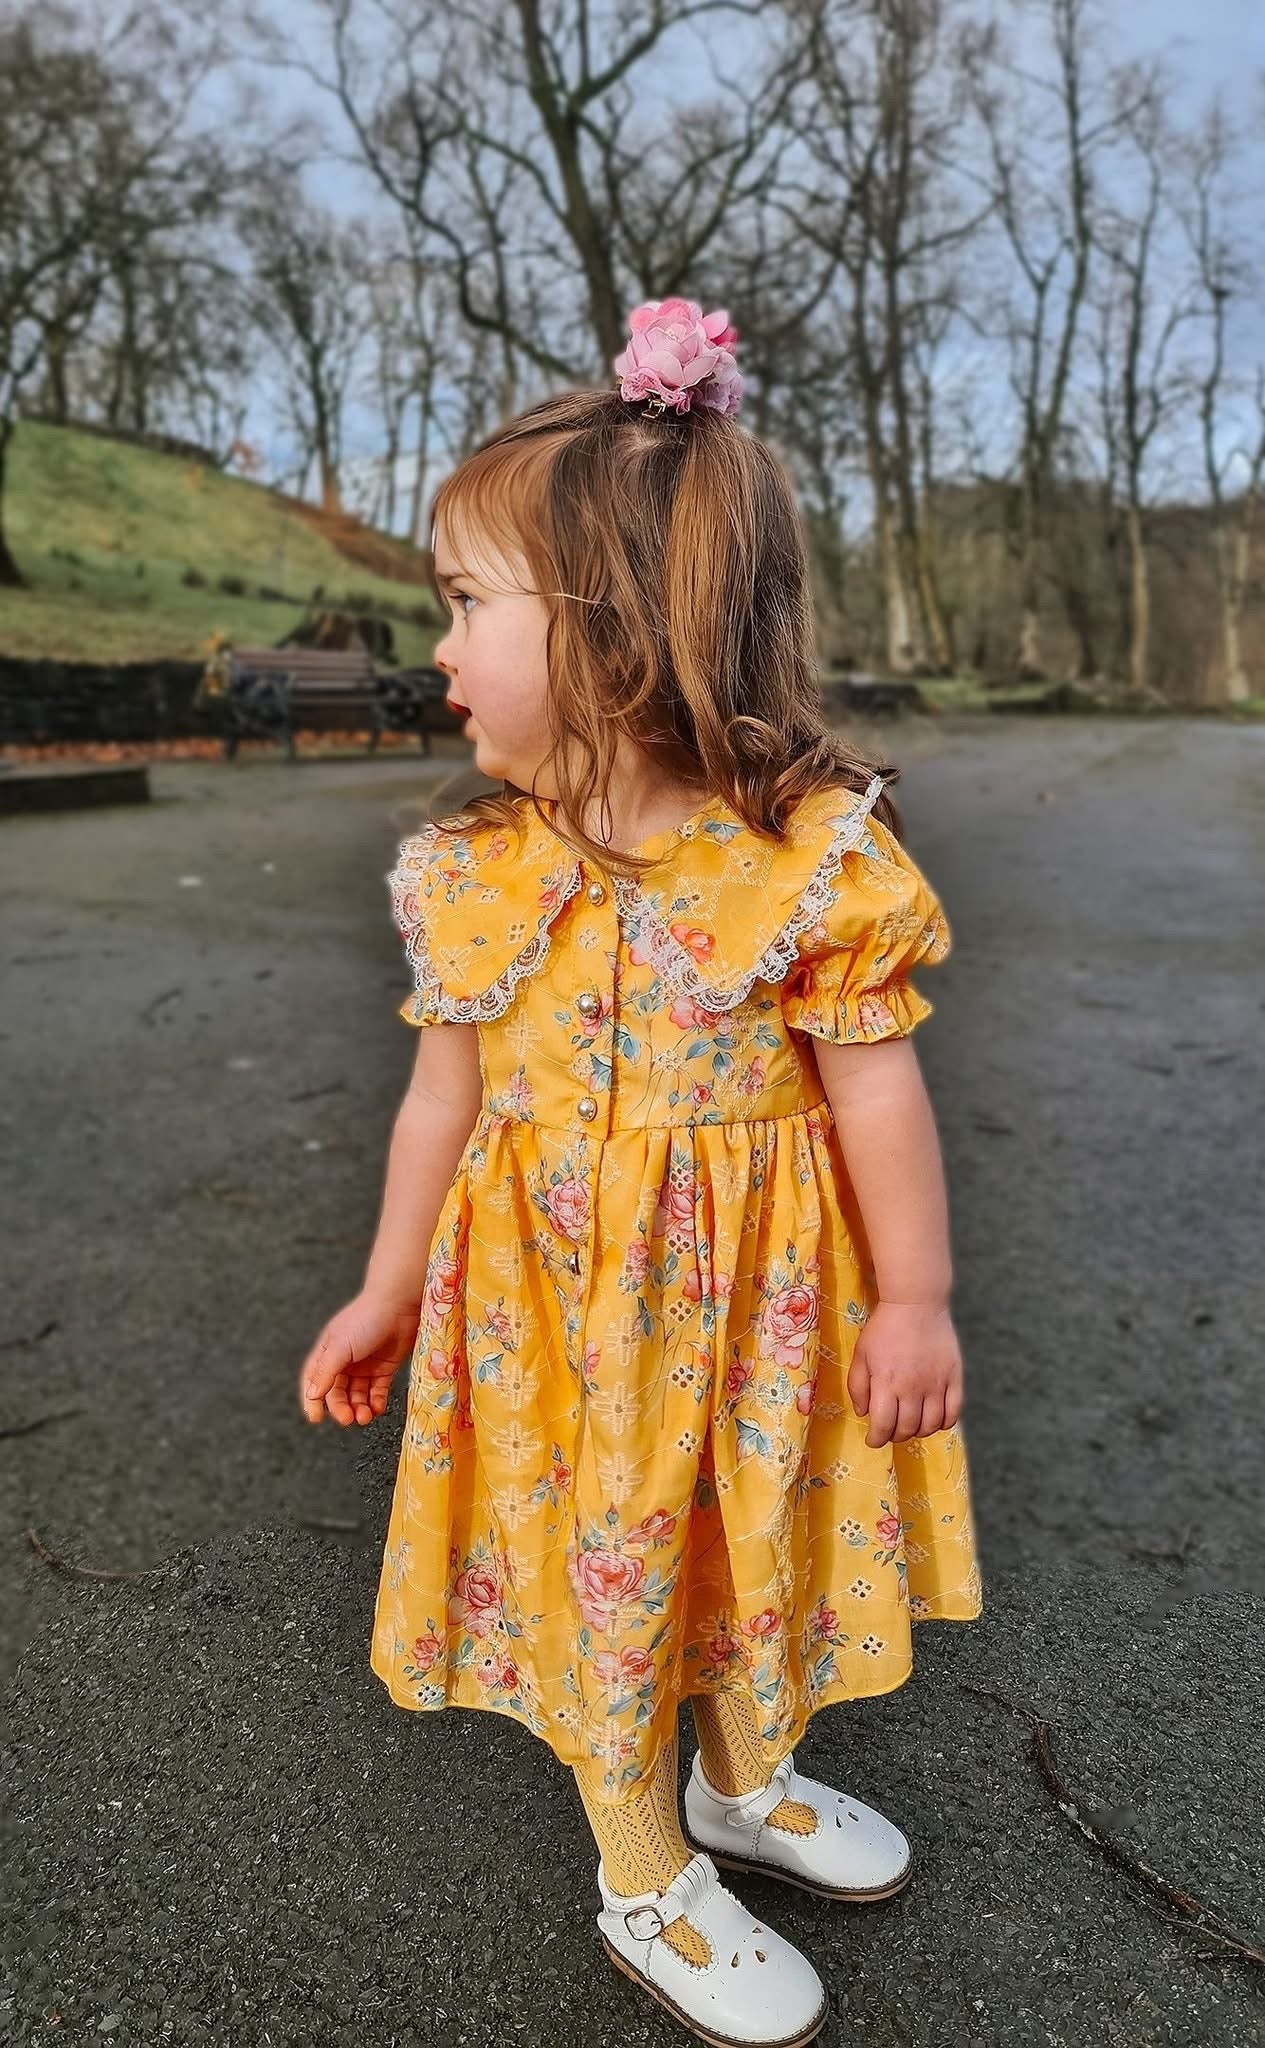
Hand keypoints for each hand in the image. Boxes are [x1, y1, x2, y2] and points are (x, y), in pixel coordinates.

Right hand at [298, 1290, 421, 1426]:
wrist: (399, 1303)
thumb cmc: (365, 1319)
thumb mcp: (340, 1346)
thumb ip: (326, 1372)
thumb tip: (311, 1396)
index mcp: (328, 1352)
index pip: (314, 1381)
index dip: (312, 1400)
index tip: (316, 1419)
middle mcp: (344, 1361)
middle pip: (337, 1392)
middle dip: (341, 1407)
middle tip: (348, 1418)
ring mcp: (365, 1365)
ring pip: (357, 1395)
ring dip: (359, 1408)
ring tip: (365, 1417)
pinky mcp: (384, 1368)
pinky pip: (377, 1391)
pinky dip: (376, 1402)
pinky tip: (377, 1409)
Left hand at [846, 1300, 963, 1447]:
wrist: (916, 1303)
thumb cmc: (884, 1329)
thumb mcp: (861, 1355)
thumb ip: (858, 1386)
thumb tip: (863, 1412)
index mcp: (887, 1383)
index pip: (883, 1425)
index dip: (876, 1439)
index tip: (873, 1440)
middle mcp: (913, 1388)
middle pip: (907, 1429)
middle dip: (895, 1436)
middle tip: (891, 1431)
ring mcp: (936, 1384)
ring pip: (930, 1425)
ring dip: (918, 1432)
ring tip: (911, 1425)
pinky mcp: (954, 1378)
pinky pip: (953, 1413)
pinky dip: (943, 1423)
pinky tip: (933, 1419)